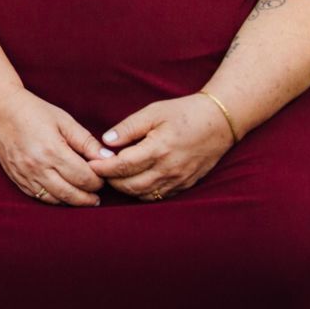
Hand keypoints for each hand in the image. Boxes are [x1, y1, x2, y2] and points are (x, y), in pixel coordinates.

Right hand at [0, 89, 107, 206]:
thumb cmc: (34, 111)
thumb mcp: (64, 121)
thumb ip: (87, 142)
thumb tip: (108, 159)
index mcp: (52, 150)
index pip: (84, 178)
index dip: (98, 181)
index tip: (102, 176)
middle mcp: (37, 166)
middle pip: (72, 194)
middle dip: (89, 197)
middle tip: (97, 194)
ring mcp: (25, 174)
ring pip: (56, 200)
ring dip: (73, 201)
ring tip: (84, 196)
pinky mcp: (17, 179)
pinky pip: (40, 198)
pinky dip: (55, 199)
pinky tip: (63, 193)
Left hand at [89, 95, 234, 200]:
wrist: (220, 122)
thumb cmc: (184, 113)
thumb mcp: (153, 112)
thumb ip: (128, 127)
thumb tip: (106, 140)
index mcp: (158, 149)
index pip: (123, 166)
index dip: (103, 168)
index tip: (89, 164)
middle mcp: (169, 169)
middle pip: (130, 185)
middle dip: (110, 180)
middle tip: (97, 171)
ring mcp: (179, 180)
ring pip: (144, 194)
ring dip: (125, 188)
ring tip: (112, 176)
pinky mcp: (186, 184)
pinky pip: (159, 196)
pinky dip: (142, 192)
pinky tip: (133, 181)